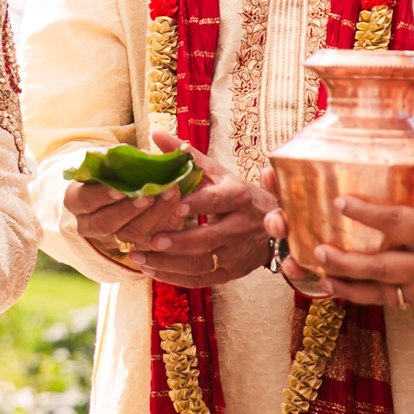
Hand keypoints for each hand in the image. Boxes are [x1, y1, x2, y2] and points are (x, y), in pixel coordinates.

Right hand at [66, 137, 189, 260]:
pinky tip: (178, 208)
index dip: (102, 196)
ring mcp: (109, 239)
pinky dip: (165, 224)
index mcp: (75, 201)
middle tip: (149, 195)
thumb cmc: (111, 171)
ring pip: (129, 236)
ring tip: (169, 195)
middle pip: (106, 223)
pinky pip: (149, 241)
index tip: (121, 189)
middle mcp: (88, 224)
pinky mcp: (132, 247)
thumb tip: (148, 156)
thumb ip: (122, 159)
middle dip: (130, 209)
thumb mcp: (108, 162)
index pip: (85, 200)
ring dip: (153, 215)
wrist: (113, 192)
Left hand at [127, 146, 275, 287]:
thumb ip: (187, 156)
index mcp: (237, 197)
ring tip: (140, 258)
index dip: (198, 204)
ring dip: (168, 264)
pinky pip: (202, 280)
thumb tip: (155, 133)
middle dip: (178, 241)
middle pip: (208, 238)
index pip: (217, 201)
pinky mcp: (232, 272)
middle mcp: (240, 226)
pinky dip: (175, 278)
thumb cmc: (235, 195)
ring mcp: (237, 253)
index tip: (175, 207)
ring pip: (202, 263)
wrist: (273, 225)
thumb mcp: (218, 173)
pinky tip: (151, 271)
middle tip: (150, 240)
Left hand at [304, 155, 413, 311]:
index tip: (339, 202)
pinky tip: (336, 288)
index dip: (368, 214)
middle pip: (384, 268)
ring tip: (320, 275)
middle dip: (349, 261)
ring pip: (384, 292)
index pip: (400, 225)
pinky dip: (364, 296)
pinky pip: (392, 301)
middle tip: (318, 248)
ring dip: (350, 285)